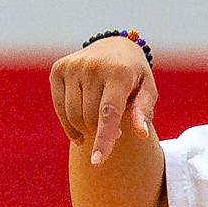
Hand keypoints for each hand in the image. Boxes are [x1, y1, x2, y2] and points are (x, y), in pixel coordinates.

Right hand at [50, 37, 157, 164]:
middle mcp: (93, 66)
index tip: (97, 161)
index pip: (109, 113)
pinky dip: (69, 124)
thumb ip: (144, 111)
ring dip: (85, 129)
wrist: (114, 45)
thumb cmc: (135, 75)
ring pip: (73, 115)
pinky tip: (79, 131)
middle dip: (99, 131)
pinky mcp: (59, 69)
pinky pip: (59, 107)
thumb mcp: (148, 89)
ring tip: (98, 126)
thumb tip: (142, 134)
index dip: (104, 139)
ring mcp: (73, 66)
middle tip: (113, 132)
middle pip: (89, 117)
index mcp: (119, 72)